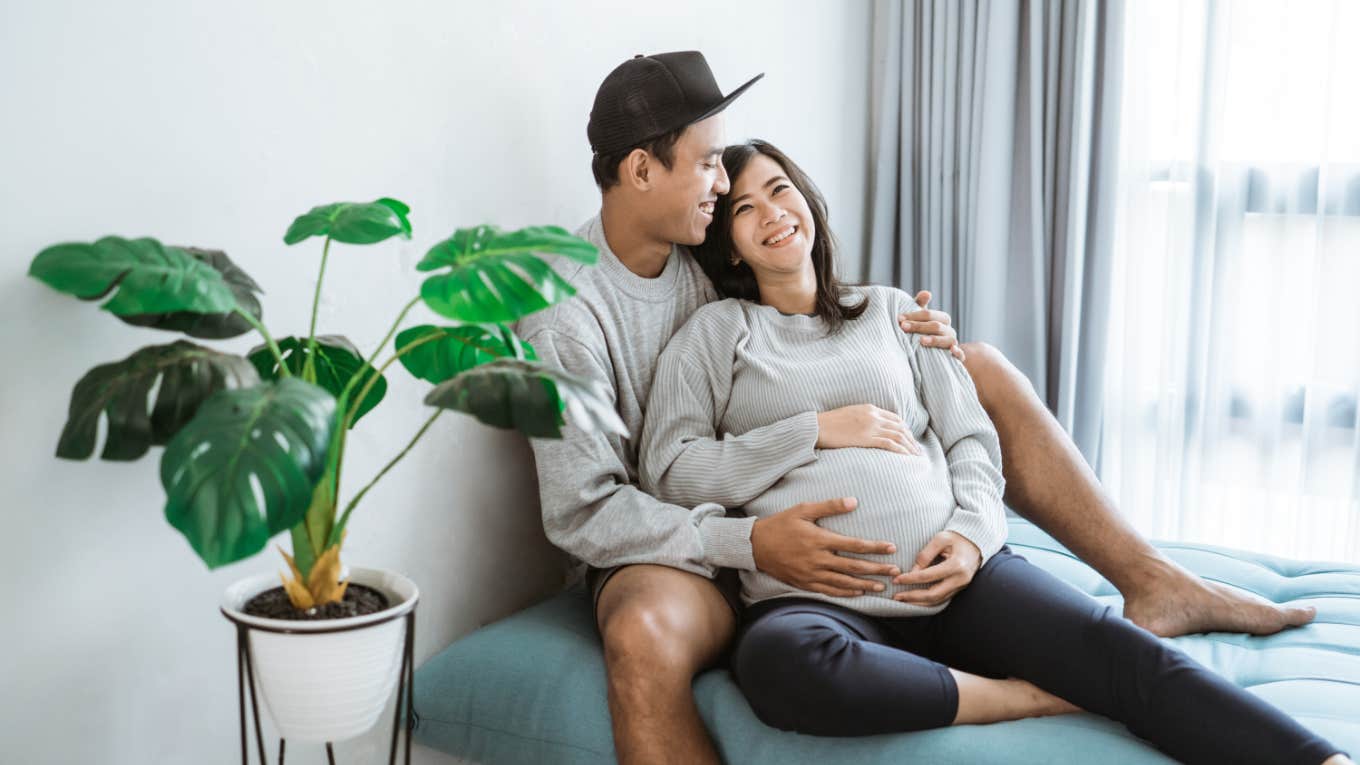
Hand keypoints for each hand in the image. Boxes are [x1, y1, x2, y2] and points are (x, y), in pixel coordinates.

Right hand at [751, 497, 901, 596]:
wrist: (756, 546)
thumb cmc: (781, 524)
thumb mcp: (803, 509)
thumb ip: (829, 506)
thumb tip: (854, 501)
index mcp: (820, 540)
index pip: (854, 545)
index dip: (875, 548)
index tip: (891, 548)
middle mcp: (818, 560)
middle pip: (853, 567)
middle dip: (876, 569)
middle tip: (895, 571)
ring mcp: (811, 574)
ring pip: (844, 583)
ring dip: (864, 585)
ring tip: (881, 586)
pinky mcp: (805, 583)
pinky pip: (829, 591)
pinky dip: (845, 593)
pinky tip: (857, 593)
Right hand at [816, 404, 921, 455]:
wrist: (817, 427)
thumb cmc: (829, 424)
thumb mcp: (849, 414)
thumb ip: (863, 418)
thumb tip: (872, 428)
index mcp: (870, 409)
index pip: (895, 418)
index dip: (905, 429)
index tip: (910, 439)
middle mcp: (873, 416)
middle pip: (900, 427)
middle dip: (911, 440)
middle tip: (917, 451)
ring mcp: (870, 427)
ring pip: (898, 436)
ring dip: (910, 447)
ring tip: (916, 457)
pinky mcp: (866, 439)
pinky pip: (889, 444)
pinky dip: (901, 451)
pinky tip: (906, 458)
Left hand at [891, 530, 981, 605]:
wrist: (976, 543)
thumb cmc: (957, 538)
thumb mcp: (940, 539)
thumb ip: (926, 554)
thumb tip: (912, 571)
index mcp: (956, 565)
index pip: (928, 576)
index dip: (911, 579)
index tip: (896, 579)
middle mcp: (960, 579)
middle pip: (933, 594)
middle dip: (913, 597)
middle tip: (896, 596)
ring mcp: (961, 586)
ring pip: (937, 600)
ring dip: (918, 602)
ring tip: (902, 601)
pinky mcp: (959, 589)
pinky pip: (941, 599)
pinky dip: (927, 601)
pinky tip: (915, 600)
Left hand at [898, 290, 963, 360]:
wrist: (932, 355)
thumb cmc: (923, 333)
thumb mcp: (921, 320)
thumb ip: (920, 306)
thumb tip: (926, 293)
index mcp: (942, 320)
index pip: (929, 314)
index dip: (914, 315)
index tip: (899, 318)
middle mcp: (949, 331)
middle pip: (936, 326)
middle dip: (919, 326)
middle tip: (903, 327)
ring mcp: (953, 344)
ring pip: (948, 340)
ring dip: (935, 340)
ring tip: (921, 340)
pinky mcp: (956, 358)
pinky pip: (961, 355)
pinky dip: (958, 352)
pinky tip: (952, 350)